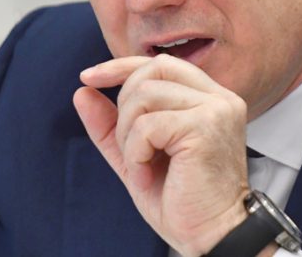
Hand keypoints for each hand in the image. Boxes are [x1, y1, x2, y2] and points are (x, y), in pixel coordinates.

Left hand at [73, 54, 250, 255]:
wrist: (211, 237)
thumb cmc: (182, 202)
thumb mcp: (137, 156)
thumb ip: (112, 124)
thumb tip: (82, 90)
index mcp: (210, 98)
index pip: (159, 65)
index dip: (120, 66)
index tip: (88, 78)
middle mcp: (219, 97)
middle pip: (150, 71)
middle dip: (124, 108)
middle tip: (133, 151)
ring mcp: (216, 109)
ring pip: (144, 96)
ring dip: (129, 135)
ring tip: (142, 165)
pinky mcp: (205, 126)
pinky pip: (147, 125)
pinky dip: (136, 152)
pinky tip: (148, 173)